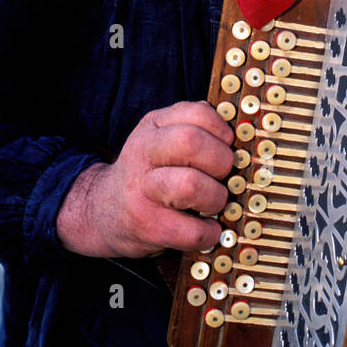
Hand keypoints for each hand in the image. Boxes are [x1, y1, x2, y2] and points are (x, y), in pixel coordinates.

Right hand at [55, 100, 233, 257]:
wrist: (103, 211)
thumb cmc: (149, 174)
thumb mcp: (162, 139)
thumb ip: (196, 130)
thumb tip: (242, 140)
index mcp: (154, 125)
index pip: (197, 113)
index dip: (222, 131)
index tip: (228, 146)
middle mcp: (143, 152)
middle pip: (191, 143)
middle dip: (221, 161)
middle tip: (224, 176)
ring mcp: (141, 189)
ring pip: (190, 185)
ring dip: (216, 198)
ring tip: (215, 204)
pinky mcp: (145, 224)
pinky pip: (190, 230)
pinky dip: (209, 233)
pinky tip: (208, 229)